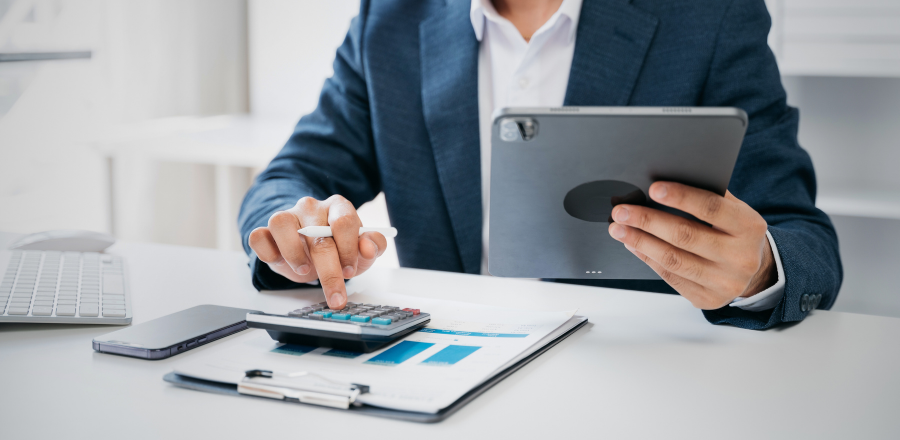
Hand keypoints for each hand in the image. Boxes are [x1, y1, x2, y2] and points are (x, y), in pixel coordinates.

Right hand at [248, 195, 387, 308]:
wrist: (313, 253)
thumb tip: (367, 247)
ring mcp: (287, 217)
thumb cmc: (338, 249)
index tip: (350, 271)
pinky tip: (280, 262)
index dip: (348, 249)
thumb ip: (373, 246)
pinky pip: (258, 236)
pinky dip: (267, 252)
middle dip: (329, 270)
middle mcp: (311, 207)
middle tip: (336, 294)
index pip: (343, 221)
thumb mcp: (361, 251)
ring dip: (293, 253)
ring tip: (305, 270)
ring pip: (281, 223)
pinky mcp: (266, 232)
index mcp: (338, 207)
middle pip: (317, 234)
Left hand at [608, 182, 776, 309]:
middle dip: (648, 221)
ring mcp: (725, 282)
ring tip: (618, 229)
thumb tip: (662, 185)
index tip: (653, 189)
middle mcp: (741, 258)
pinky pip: (670, 277)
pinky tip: (633, 245)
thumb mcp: (733, 210)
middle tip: (622, 211)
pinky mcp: (708, 299)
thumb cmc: (734, 231)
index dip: (681, 197)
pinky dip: (647, 258)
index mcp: (749, 227)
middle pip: (686, 236)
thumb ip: (707, 195)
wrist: (754, 270)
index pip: (712, 208)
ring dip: (640, 242)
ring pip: (673, 260)